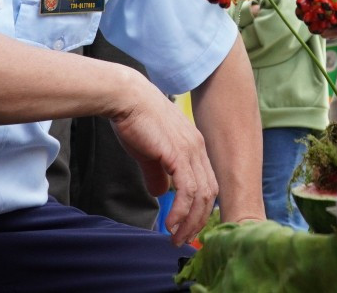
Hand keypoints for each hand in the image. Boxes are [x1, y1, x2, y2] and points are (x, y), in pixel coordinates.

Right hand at [109, 83, 217, 245]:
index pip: (207, 184)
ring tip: (175, 237)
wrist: (127, 98)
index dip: (200, 209)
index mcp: (194, 146)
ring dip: (189, 221)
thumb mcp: (150, 152)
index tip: (188, 226)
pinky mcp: (178, 154)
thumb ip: (157, 173)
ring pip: (201, 195)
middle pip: (210, 194)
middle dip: (198, 221)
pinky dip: (181, 211)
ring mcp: (191, 150)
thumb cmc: (135, 121)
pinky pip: (187, 190)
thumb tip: (160, 192)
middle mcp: (198, 149)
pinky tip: (170, 223)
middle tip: (183, 239)